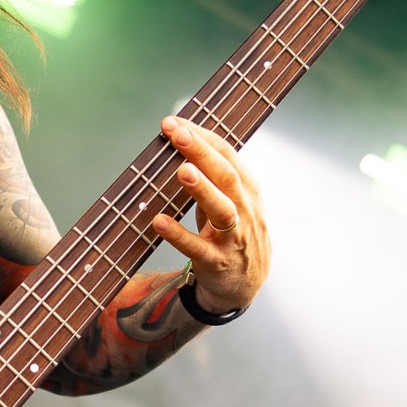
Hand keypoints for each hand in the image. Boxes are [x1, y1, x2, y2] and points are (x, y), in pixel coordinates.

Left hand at [152, 116, 269, 313]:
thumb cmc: (232, 232)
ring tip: (182, 170)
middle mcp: (244, 209)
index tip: (175, 122)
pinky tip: (159, 222)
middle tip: (176, 133)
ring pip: (222, 210)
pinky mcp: (217, 262)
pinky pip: (197, 248)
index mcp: (246, 189)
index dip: (202, 136)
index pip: (227, 154)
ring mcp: (233, 237)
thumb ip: (212, 174)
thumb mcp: (231, 199)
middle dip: (201, 152)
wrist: (246, 284)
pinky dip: (179, 235)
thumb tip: (179, 138)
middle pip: (226, 175)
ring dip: (202, 189)